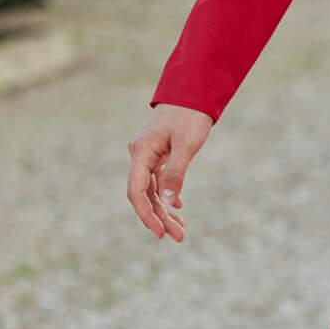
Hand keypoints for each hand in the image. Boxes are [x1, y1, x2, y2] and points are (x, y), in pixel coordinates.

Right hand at [126, 104, 212, 240]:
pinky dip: (168, 195)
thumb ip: (176, 173)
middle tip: (178, 237)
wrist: (192, 91)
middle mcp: (140, 154)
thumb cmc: (190, 115)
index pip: (137, 191)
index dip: (146, 214)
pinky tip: (179, 207)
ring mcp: (148, 154)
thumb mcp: (187, 145)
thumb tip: (169, 203)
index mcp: (141, 151)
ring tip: (181, 229)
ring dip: (165, 209)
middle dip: (160, 217)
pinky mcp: (157, 153)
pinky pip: (158, 180)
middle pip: (145, 194)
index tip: (160, 233)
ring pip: (152, 189)